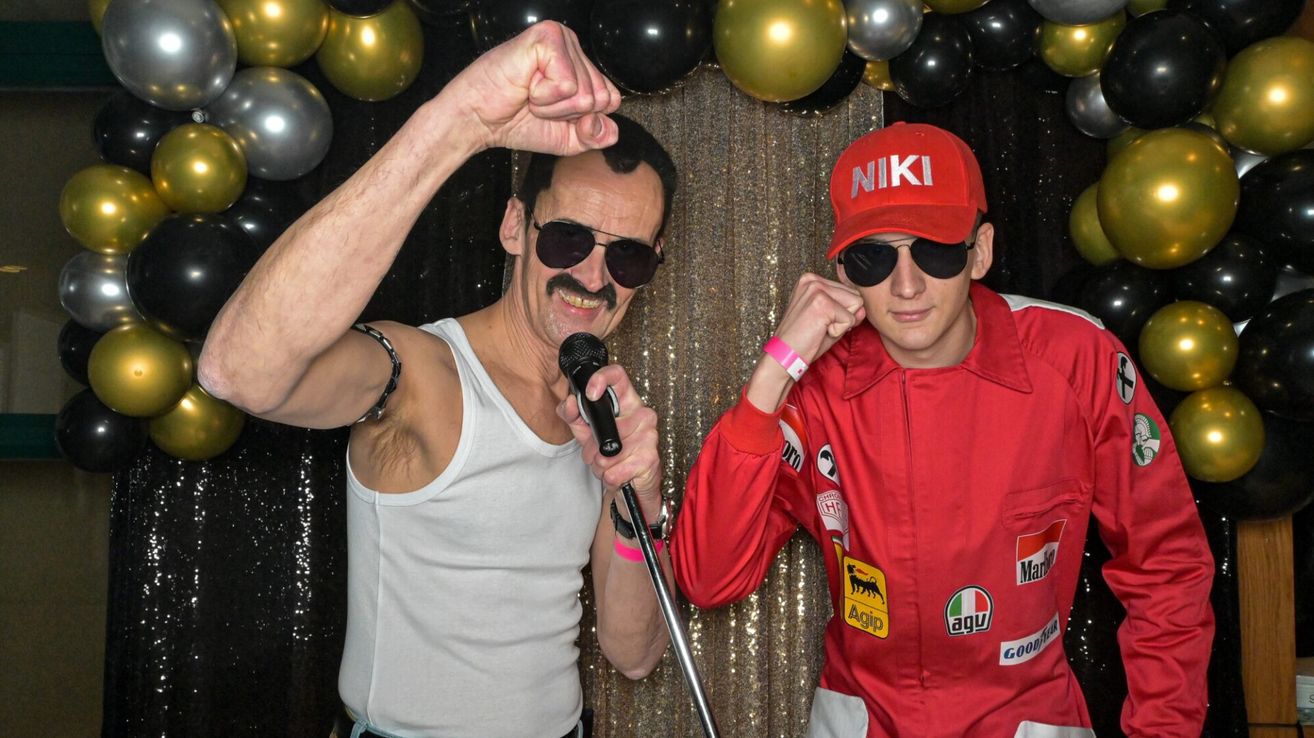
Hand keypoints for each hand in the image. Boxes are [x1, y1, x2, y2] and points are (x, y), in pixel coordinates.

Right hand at [450, 21, 621, 155]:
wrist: (478, 119)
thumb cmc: (516, 122)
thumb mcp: (568, 139)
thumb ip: (597, 136)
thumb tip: (612, 129)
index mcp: (580, 65)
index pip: (611, 99)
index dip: (582, 118)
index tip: (553, 113)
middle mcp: (573, 47)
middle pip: (600, 98)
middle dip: (566, 112)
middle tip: (537, 103)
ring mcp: (562, 39)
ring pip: (584, 93)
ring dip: (552, 106)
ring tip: (530, 94)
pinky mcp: (548, 39)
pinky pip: (567, 84)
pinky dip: (544, 95)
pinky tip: (526, 85)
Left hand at [557, 363, 662, 509]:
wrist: (633, 484)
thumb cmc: (612, 453)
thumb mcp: (587, 431)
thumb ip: (572, 415)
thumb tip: (569, 403)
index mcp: (626, 401)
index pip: (618, 375)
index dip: (601, 379)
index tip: (589, 395)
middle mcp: (642, 413)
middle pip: (605, 427)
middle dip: (591, 448)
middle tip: (596, 452)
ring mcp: (649, 435)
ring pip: (608, 454)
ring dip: (600, 466)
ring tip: (608, 464)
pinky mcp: (651, 458)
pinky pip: (615, 471)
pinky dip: (609, 477)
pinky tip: (618, 473)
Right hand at [774, 272, 865, 364]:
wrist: (784, 356)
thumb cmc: (803, 340)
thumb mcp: (829, 321)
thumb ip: (848, 311)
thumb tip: (863, 309)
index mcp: (811, 279)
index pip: (849, 291)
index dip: (841, 312)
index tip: (820, 321)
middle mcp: (812, 280)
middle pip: (855, 296)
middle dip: (843, 316)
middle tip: (820, 327)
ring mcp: (816, 290)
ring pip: (855, 305)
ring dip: (841, 323)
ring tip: (819, 328)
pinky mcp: (822, 303)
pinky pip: (850, 319)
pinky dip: (838, 331)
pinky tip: (818, 332)